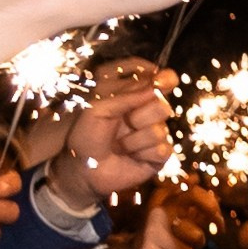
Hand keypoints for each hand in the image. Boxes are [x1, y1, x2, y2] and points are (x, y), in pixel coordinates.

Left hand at [45, 74, 175, 212]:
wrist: (83, 169)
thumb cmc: (86, 134)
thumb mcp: (99, 108)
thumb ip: (127, 94)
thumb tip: (158, 86)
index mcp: (132, 96)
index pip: (155, 81)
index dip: (163, 79)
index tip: (164, 81)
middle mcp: (146, 112)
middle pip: (162, 106)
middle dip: (140, 116)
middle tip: (122, 124)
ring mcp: (155, 133)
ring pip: (160, 130)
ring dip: (135, 140)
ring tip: (119, 146)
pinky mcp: (159, 155)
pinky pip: (163, 150)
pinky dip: (143, 154)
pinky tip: (131, 157)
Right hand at [139, 179, 216, 248]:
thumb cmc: (164, 232)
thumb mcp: (177, 213)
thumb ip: (192, 200)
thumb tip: (194, 178)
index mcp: (165, 197)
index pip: (195, 194)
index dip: (212, 209)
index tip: (220, 223)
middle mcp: (157, 211)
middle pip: (197, 236)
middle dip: (199, 244)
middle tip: (193, 244)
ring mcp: (151, 231)